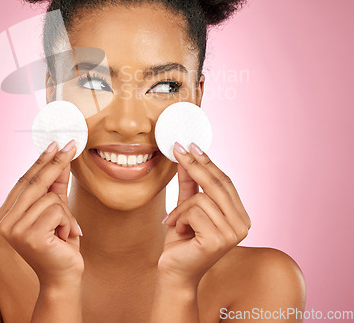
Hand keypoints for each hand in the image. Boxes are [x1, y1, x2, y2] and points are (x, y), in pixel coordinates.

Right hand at [0, 140, 83, 285]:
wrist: (63, 276)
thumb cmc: (59, 241)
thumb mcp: (57, 208)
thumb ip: (55, 183)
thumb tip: (61, 155)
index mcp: (4, 214)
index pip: (24, 180)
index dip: (41, 160)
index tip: (55, 143)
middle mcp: (3, 222)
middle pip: (34, 183)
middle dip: (56, 163)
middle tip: (71, 146)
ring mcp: (13, 230)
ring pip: (49, 197)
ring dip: (65, 212)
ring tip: (64, 230)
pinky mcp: (28, 236)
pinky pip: (57, 210)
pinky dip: (67, 221)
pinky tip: (62, 237)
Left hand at [158, 142, 250, 286]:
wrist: (174, 272)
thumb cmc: (182, 240)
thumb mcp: (186, 206)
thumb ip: (190, 184)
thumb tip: (187, 156)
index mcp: (240, 216)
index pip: (224, 182)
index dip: (208, 162)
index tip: (192, 144)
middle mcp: (242, 225)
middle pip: (216, 185)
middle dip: (194, 165)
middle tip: (177, 149)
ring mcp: (233, 234)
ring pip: (202, 198)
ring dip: (181, 208)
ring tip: (175, 221)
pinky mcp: (218, 240)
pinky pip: (194, 211)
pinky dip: (179, 217)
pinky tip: (177, 230)